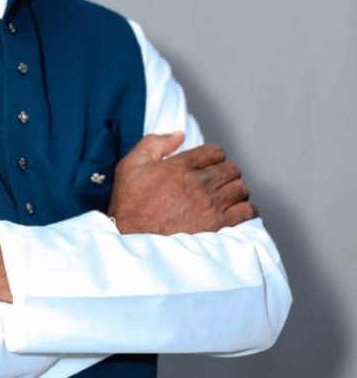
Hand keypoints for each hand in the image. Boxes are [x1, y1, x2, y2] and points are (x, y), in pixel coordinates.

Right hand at [108, 133, 256, 234]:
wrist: (133, 243)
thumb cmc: (129, 207)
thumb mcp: (129, 166)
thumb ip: (154, 144)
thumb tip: (178, 135)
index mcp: (180, 167)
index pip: (214, 151)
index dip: (211, 157)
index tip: (206, 166)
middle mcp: (199, 184)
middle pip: (231, 168)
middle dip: (224, 172)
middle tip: (214, 182)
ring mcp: (211, 206)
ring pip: (241, 188)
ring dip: (234, 190)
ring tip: (224, 197)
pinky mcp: (219, 226)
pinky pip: (247, 211)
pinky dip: (245, 210)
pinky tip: (234, 212)